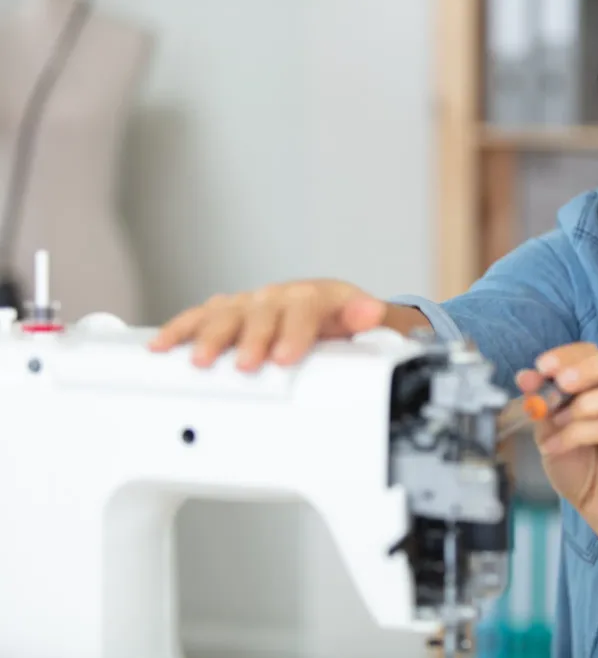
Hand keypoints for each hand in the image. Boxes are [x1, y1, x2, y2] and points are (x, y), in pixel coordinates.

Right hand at [148, 280, 425, 369]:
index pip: (303, 310)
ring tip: (199, 361)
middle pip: (260, 312)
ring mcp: (250, 304)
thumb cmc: (339, 320)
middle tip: (245, 364)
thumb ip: (364, 318)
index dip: (293, 333)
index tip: (285, 357)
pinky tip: (162, 346)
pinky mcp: (229, 313)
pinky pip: (200, 318)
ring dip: (210, 336)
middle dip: (250, 338)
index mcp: (313, 298)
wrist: (327, 310)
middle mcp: (277, 297)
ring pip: (226, 314)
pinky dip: (180, 330)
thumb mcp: (361, 321)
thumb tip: (371, 311)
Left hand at [517, 343, 597, 537]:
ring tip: (557, 422)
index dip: (567, 354)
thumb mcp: (549, 427)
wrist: (597, 505)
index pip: (592, 351)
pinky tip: (555, 446)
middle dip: (587, 366)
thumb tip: (525, 377)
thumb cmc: (578, 461)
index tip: (541, 366)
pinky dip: (577, 434)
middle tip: (561, 382)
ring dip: (585, 404)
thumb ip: (540, 401)